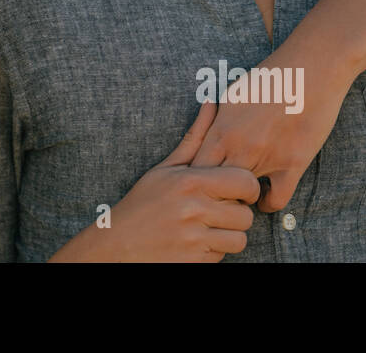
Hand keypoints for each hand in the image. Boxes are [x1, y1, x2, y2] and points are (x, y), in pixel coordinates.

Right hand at [50, 100, 258, 261]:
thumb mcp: (165, 168)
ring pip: (240, 239)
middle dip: (238, 213)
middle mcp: (195, 210)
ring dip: (229, 235)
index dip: (248, 187)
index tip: (238, 190)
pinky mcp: (194, 261)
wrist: (117, 244)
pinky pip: (223, 257)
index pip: (245, 182)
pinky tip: (197, 240)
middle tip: (222, 210)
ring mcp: (194, 239)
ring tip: (210, 226)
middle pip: (246, 215)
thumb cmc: (143, 202)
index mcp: (190, 182)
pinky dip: (215, 250)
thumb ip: (195, 137)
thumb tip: (211, 102)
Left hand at [189, 47, 354, 211]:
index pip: (195, 169)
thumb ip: (217, 119)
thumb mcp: (233, 95)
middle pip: (213, 187)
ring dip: (240, 199)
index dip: (196, 182)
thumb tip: (205, 134)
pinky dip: (270, 202)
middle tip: (219, 198)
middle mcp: (238, 145)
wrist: (311, 69)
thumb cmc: (271, 77)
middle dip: (213, 196)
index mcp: (220, 128)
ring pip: (242, 196)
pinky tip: (268, 196)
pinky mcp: (292, 163)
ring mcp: (265, 156)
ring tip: (241, 197)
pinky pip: (276, 199)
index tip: (201, 185)